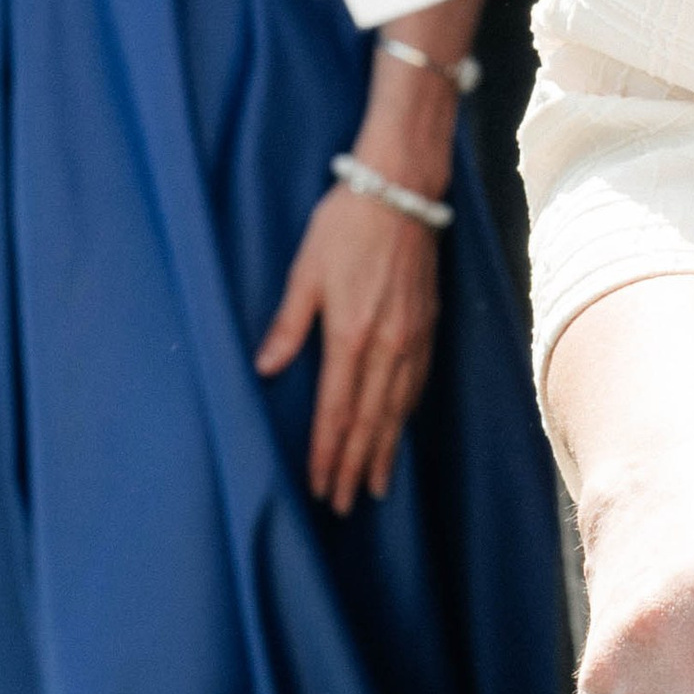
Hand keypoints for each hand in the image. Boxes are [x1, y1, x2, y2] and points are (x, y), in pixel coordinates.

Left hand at [256, 169, 441, 512]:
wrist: (402, 189)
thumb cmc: (347, 224)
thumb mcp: (306, 271)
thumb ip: (288, 325)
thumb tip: (265, 369)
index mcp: (352, 335)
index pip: (337, 411)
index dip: (329, 454)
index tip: (322, 487)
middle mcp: (387, 344)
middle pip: (371, 421)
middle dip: (357, 466)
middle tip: (348, 505)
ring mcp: (413, 336)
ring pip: (399, 407)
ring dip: (386, 449)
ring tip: (378, 484)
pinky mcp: (427, 323)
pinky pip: (418, 382)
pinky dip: (407, 414)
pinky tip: (400, 426)